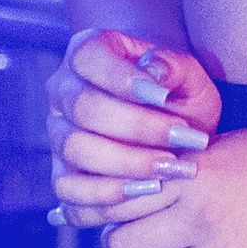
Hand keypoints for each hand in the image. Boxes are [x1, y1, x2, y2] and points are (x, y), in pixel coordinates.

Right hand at [48, 26, 223, 223]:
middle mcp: (63, 92)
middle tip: (182, 138)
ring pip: (75, 148)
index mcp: (87, 53)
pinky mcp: (62, 173)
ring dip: (127, 162)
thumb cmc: (178, 97)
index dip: (121, 77)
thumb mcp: (188, 77)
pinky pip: (68, 189)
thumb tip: (155, 70)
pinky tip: (147, 190)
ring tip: (171, 168)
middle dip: (137, 126)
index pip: (87, 57)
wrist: (175, 129)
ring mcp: (58, 134)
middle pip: (83, 107)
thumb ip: (175, 67)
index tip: (164, 96)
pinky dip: (107, 194)